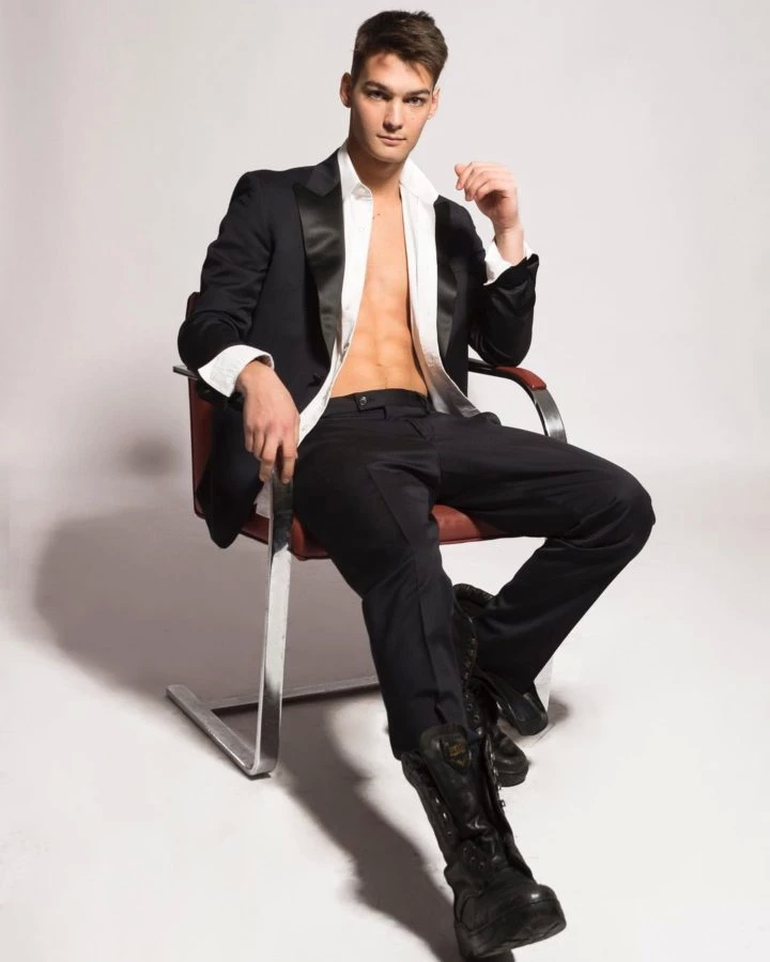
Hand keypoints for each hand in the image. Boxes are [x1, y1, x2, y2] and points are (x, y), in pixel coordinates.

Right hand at [238, 362, 299, 483]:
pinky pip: (249, 445)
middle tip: (266, 478)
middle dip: (267, 472)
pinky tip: (257, 442)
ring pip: (257, 453)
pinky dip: (252, 448)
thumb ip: (294, 435)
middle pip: (268, 458)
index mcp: (287, 429)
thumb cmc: (280, 399)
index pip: (288, 455)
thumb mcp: (294, 416)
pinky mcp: (248, 427)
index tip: (285, 479)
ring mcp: (259, 429)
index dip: (287, 470)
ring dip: (260, 457)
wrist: (261, 385)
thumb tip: (293, 455)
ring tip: (264, 451)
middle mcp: (273, 431)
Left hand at [454, 161, 520, 233]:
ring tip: (471, 198)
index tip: (458, 187)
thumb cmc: (491, 206)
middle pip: (479, 169)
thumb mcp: (475, 190)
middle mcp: (503, 170)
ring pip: (485, 175)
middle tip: (466, 195)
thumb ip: (468, 178)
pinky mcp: (510, 186)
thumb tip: (457, 166)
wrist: (502, 221)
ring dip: (474, 188)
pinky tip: (479, 198)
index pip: (475, 165)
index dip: (463, 175)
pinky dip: (481, 191)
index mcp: (494, 168)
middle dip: (468, 183)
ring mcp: (508, 177)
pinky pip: (492, 183)